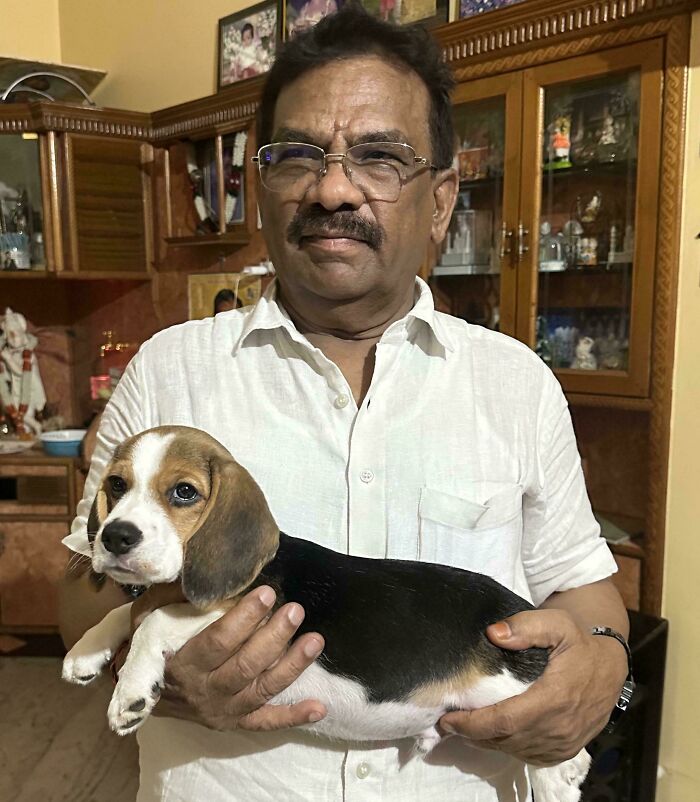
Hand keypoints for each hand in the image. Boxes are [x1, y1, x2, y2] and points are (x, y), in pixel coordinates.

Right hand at [153, 585, 325, 730]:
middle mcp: (205, 691)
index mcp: (184, 663)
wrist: (141, 691)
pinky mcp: (235, 722)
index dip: (244, 618)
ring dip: (291, 667)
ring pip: (261, 691)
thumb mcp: (149, 615)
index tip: (266, 593)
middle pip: (245, 667)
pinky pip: (266, 723)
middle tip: (295, 610)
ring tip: (315, 641)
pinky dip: (293, 716)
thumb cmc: (151, 644)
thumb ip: (175, 595)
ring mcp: (222, 710)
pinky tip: (319, 707)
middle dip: (274, 638)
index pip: (218, 642)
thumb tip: (207, 568)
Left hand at [439, 609, 627, 764]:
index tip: (447, 717)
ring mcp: (564, 743)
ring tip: (464, 725)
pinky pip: (528, 755)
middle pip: (505, 739)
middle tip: (448, 719)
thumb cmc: (578, 642)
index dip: (472, 723)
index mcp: (555, 698)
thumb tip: (493, 633)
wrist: (609, 666)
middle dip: (472, 732)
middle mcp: (560, 728)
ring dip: (487, 740)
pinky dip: (506, 746)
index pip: (505, 721)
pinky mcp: (565, 750)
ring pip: (514, 750)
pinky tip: (492, 733)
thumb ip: (525, 626)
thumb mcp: (556, 623)